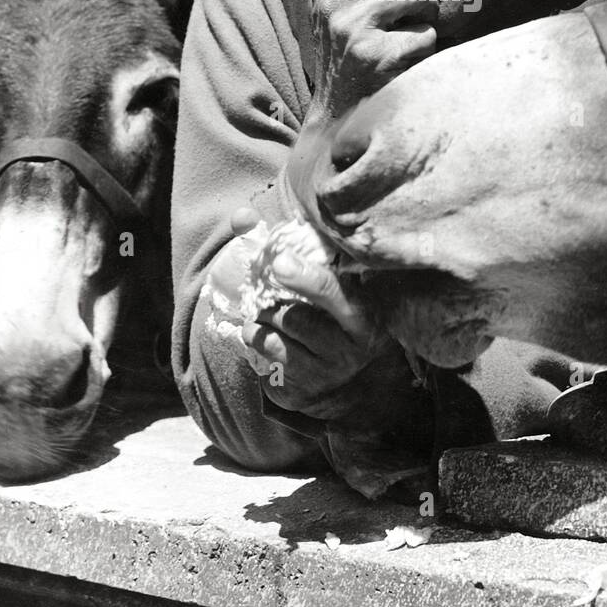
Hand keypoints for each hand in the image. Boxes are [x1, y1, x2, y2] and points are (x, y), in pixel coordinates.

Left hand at [239, 217, 406, 422]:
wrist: (343, 380)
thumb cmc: (328, 313)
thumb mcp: (322, 279)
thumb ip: (283, 244)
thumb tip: (242, 217)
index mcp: (364, 308)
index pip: (334, 290)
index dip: (306, 276)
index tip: (280, 262)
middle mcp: (351, 343)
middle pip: (297, 317)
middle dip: (275, 302)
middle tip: (271, 289)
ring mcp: (327, 370)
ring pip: (275, 335)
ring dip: (261, 320)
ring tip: (268, 314)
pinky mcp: (303, 389)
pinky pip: (265, 356)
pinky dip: (256, 339)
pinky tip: (265, 336)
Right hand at [307, 0, 437, 123]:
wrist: (340, 121)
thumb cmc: (354, 55)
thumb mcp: (343, 8)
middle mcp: (332, 4)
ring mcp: (352, 31)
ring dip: (429, 4)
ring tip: (418, 22)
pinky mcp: (377, 58)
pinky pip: (426, 31)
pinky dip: (430, 43)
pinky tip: (413, 57)